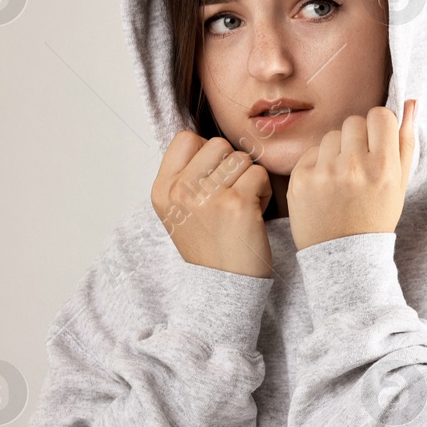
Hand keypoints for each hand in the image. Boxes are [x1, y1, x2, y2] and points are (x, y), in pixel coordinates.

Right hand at [151, 130, 273, 277]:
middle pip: (218, 144)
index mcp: (162, 190)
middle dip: (231, 165)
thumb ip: (186, 177)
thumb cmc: (209, 247)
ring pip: (242, 158)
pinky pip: (259, 175)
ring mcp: (207, 196)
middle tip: (231, 195)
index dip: (207, 153)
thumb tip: (204, 141)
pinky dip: (264, 193)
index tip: (212, 179)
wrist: (223, 288)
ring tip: (242, 205)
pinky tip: (254, 214)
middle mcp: (180, 191)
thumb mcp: (179, 212)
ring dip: (250, 178)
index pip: (186, 138)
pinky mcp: (236, 204)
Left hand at [287, 99, 416, 249]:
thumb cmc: (376, 217)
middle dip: (357, 138)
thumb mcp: (400, 183)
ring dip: (336, 150)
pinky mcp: (301, 179)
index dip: (379, 128)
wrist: (344, 256)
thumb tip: (410, 102)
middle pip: (354, 121)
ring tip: (342, 178)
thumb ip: (405, 141)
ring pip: (331, 135)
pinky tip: (325, 187)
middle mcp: (354, 167)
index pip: (380, 115)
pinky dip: (318, 165)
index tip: (377, 144)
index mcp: (384, 167)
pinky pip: (311, 152)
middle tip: (359, 166)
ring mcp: (324, 173)